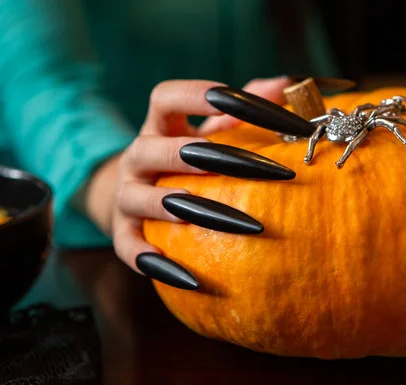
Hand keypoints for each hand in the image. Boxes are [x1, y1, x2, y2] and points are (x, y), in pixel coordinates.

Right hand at [83, 77, 294, 289]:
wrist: (135, 197)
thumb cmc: (187, 161)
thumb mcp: (208, 131)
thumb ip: (244, 108)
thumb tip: (284, 85)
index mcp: (160, 126)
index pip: (166, 97)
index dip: (195, 94)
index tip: (235, 101)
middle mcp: (137, 156)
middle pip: (158, 149)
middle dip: (202, 156)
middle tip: (255, 168)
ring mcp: (126, 195)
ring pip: (141, 197)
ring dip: (177, 206)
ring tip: (218, 218)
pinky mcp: (122, 233)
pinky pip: (129, 249)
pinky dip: (153, 262)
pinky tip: (190, 278)